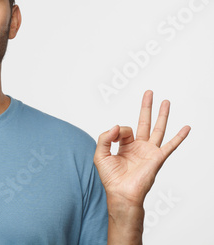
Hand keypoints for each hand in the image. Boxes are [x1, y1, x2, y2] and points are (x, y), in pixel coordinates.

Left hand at [94, 90, 190, 206]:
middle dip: (146, 107)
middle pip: (144, 122)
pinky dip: (179, 136)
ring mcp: (149, 151)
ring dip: (162, 115)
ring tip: (166, 101)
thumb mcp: (100, 154)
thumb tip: (117, 125)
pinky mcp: (157, 158)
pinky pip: (170, 145)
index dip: (118, 131)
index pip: (123, 130)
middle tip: (149, 92)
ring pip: (157, 129)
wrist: (121, 193)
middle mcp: (138, 147)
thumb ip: (105, 137)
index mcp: (125, 146)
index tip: (115, 137)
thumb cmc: (111, 178)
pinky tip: (186, 127)